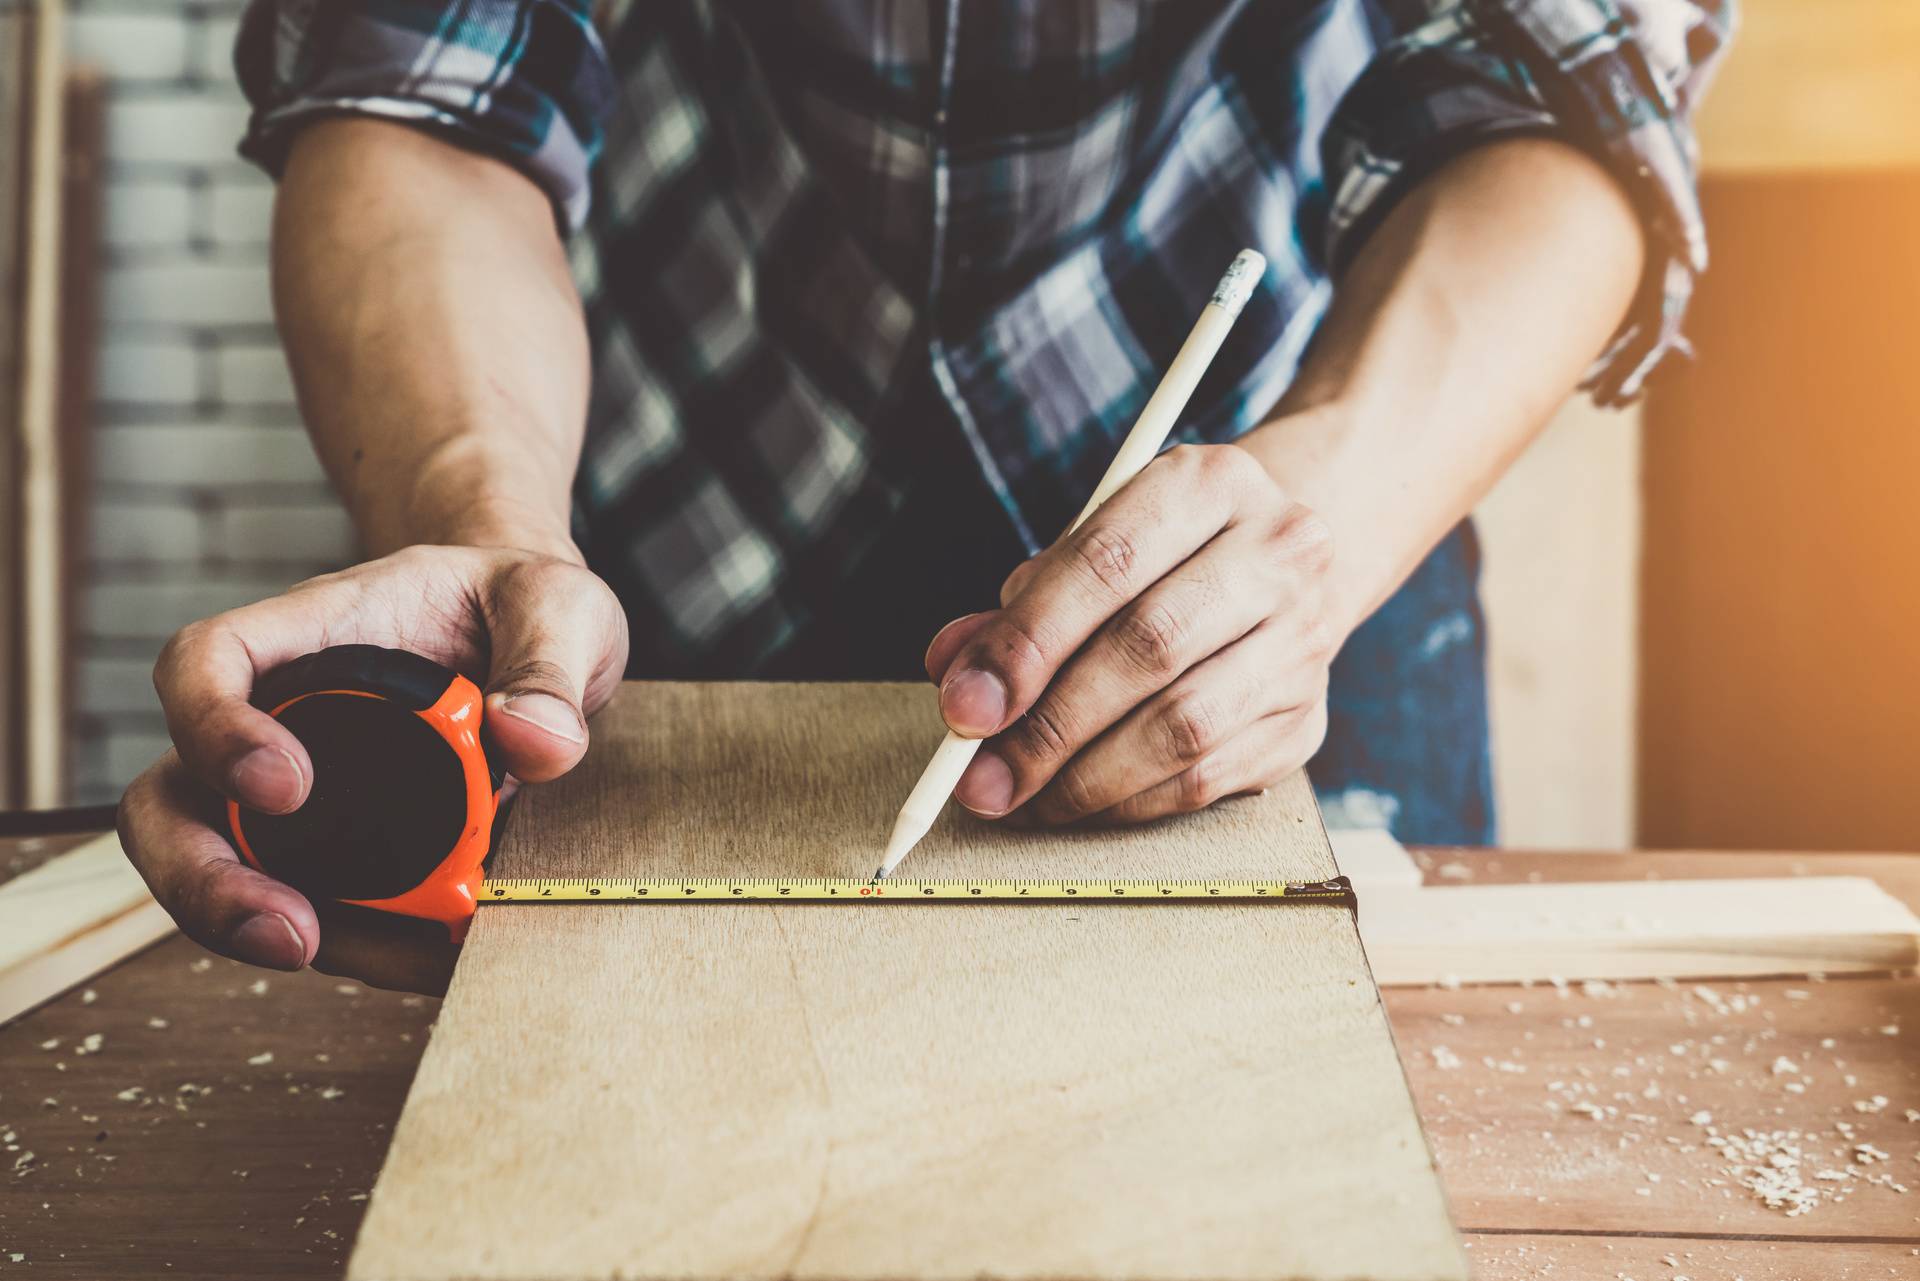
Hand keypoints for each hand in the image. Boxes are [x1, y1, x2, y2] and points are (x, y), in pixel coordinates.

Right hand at [117, 544, 628, 991]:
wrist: (541, 641)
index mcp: (311, 633)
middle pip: (174, 799)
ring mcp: (299, 795)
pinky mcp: (342, 851)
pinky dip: (362, 945)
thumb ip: (548, 665)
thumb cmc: (522, 603)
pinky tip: (427, 956)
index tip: (284, 785)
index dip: (213, 725)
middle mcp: (279, 717)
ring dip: (270, 932)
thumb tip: (534, 746)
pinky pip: (321, 908)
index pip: (207, 663)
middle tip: (286, 929)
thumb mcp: (558, 604)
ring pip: (226, 871)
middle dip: (203, 879)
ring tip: (369, 957)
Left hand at [923, 444, 1334, 825]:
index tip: (966, 708)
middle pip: (1149, 647)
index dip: (1027, 643)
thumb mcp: (1088, 553)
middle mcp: (1279, 551)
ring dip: (1085, 779)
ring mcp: (1305, 638)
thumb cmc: (1157, 562)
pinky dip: (1130, 802)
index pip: (1108, 563)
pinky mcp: (1308, 718)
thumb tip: (957, 678)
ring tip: (1021, 797)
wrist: (1278, 570)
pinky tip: (1081, 802)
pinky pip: (1208, 780)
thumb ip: (1018, 612)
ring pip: (1184, 727)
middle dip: (1048, 726)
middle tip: (980, 778)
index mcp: (1211, 483)